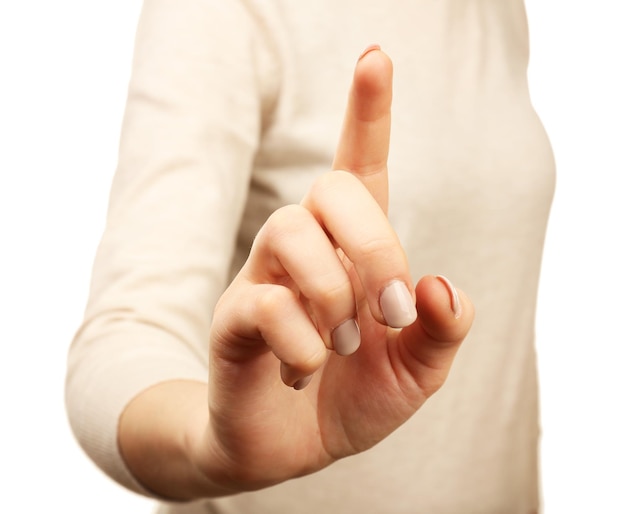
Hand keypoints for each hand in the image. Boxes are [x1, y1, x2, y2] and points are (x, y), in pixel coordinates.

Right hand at [197, 46, 473, 492]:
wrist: (288, 450)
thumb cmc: (351, 399)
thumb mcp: (418, 372)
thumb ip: (443, 329)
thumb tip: (439, 283)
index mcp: (353, 254)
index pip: (360, 168)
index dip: (367, 113)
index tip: (376, 56)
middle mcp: (306, 252)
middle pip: (329, 189)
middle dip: (375, 245)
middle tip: (389, 309)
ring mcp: (264, 278)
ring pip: (289, 231)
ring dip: (333, 295)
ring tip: (342, 344)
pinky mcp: (234, 318)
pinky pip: (263, 302)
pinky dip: (302, 344)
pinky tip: (301, 373)